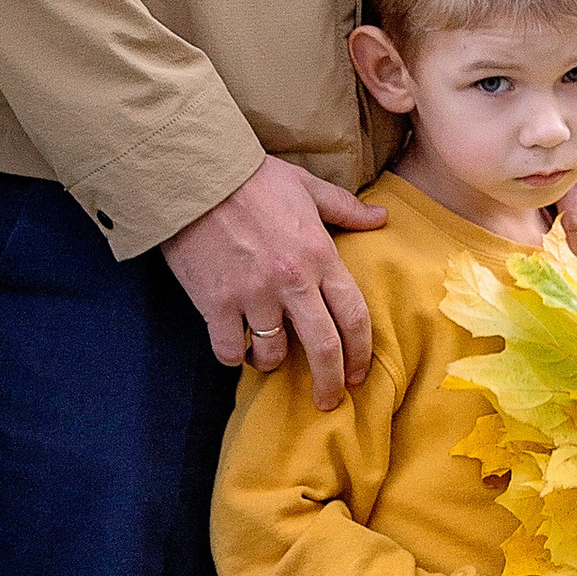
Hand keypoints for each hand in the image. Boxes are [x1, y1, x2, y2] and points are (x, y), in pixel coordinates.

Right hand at [164, 155, 387, 409]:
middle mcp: (291, 282)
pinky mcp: (215, 303)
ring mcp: (252, 295)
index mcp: (319, 256)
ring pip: (272, 354)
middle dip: (330, 383)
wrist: (195, 175)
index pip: (353, 317)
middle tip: (329, 400)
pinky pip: (229, 349)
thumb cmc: (253, 178)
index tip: (359, 373)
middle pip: (323, 348)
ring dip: (272, 363)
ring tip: (267, 358)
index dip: (361, 352)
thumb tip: (381, 217)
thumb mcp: (307, 187)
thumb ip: (345, 208)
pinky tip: (235, 347)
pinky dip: (233, 355)